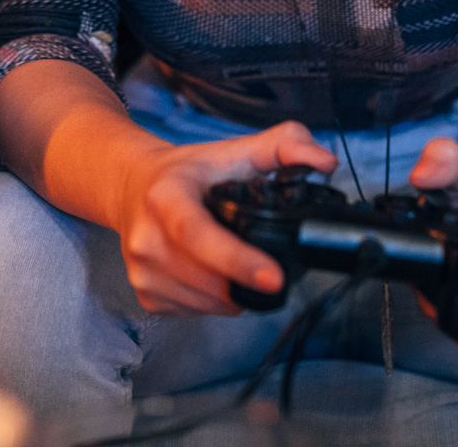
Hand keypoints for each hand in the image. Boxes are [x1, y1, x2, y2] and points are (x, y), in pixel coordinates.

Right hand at [111, 123, 335, 316]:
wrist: (133, 186)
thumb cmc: (188, 172)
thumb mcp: (235, 149)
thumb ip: (286, 145)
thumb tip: (325, 162)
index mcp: (165, 197)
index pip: (199, 236)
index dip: (238, 260)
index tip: (275, 278)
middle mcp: (146, 237)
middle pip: (211, 280)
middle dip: (248, 280)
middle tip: (268, 265)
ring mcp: (141, 271)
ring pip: (208, 303)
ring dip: (233, 293)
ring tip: (235, 263)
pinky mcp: (144, 294)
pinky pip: (195, 312)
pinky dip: (214, 301)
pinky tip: (213, 274)